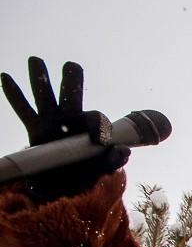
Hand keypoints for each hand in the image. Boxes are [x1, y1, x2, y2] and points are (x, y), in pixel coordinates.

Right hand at [1, 57, 129, 202]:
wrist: (61, 186)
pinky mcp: (34, 129)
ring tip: (35, 60)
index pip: (95, 119)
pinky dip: (14, 94)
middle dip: (72, 82)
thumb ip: (112, 161)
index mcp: (90, 129)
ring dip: (40, 79)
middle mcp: (70, 120)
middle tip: (72, 66)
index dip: (97, 124)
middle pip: (71, 97)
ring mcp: (51, 122)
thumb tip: (125, 150)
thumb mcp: (101, 170)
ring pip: (45, 97)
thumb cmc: (84, 175)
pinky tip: (6, 77)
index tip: (100, 139)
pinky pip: (23, 110)